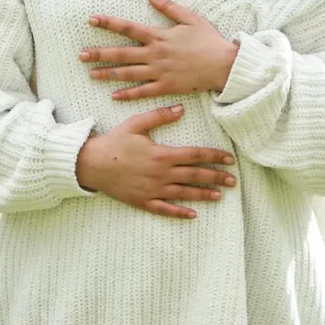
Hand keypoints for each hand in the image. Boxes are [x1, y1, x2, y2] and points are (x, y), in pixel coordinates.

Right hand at [75, 104, 236, 219]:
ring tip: (220, 195)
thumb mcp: (136, 124)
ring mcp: (153, 190)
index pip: (195, 155)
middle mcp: (161, 174)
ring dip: (204, 194)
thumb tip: (181, 109)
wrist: (91, 164)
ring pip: (184, 193)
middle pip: (195, 175)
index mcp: (162, 154)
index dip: (214, 156)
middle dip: (216, 177)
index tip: (229, 159)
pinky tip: (193, 215)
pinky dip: (179, 213)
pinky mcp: (143, 201)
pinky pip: (165, 209)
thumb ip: (159, 116)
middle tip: (233, 180)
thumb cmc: (114, 142)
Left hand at [80, 0, 238, 100]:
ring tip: (91, 74)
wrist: (224, 65)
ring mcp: (159, 72)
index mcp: (159, 36)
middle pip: (121, 53)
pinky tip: (115, 96)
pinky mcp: (166, 87)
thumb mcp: (190, 18)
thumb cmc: (209, 40)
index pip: (128, 28)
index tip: (92, 20)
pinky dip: (128, 94)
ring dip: (108, 74)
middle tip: (81, 55)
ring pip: (128, 73)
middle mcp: (155, 54)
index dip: (109, 23)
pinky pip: (143, 92)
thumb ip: (169, 7)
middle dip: (99, 54)